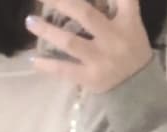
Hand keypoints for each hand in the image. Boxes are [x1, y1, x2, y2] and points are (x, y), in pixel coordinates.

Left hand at [26, 0, 153, 93]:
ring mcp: (99, 59)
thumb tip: (96, 0)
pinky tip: (33, 59)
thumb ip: (118, 4)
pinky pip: (65, 70)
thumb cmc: (132, 49)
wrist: (137, 87)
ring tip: (30, 21)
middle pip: (85, 15)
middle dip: (62, 2)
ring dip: (48, 31)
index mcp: (126, 21)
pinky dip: (48, 66)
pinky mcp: (89, 78)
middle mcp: (112, 38)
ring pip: (70, 42)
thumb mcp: (132, 23)